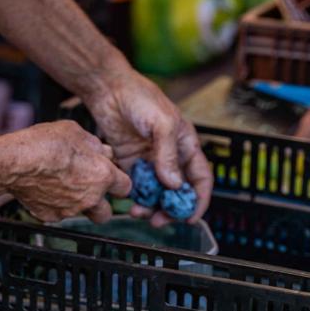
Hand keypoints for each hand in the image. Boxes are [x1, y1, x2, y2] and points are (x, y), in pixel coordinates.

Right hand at [0, 121, 131, 222]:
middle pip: (107, 212)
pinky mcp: (51, 216)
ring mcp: (70, 210)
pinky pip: (59, 214)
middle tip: (91, 190)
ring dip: (79, 205)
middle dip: (102, 203)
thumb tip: (102, 150)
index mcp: (102, 175)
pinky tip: (46, 189)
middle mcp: (90, 197)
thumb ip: (94, 145)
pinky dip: (56, 205)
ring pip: (83, 214)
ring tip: (65, 187)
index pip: (125, 187)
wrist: (14, 162)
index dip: (118, 182)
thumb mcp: (75, 132)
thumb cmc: (44, 143)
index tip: (111, 178)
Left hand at [85, 68, 213, 226]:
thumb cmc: (141, 98)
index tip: (190, 217)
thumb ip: (168, 155)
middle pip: (177, 192)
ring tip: (138, 212)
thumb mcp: (162, 124)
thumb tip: (173, 185)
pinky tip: (128, 201)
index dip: (198, 200)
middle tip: (159, 221)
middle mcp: (170, 157)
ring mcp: (150, 162)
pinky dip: (134, 197)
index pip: (200, 179)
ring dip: (150, 206)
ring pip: (155, 193)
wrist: (109, 89)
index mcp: (186, 146)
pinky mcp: (130, 163)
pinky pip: (136, 186)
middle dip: (170, 209)